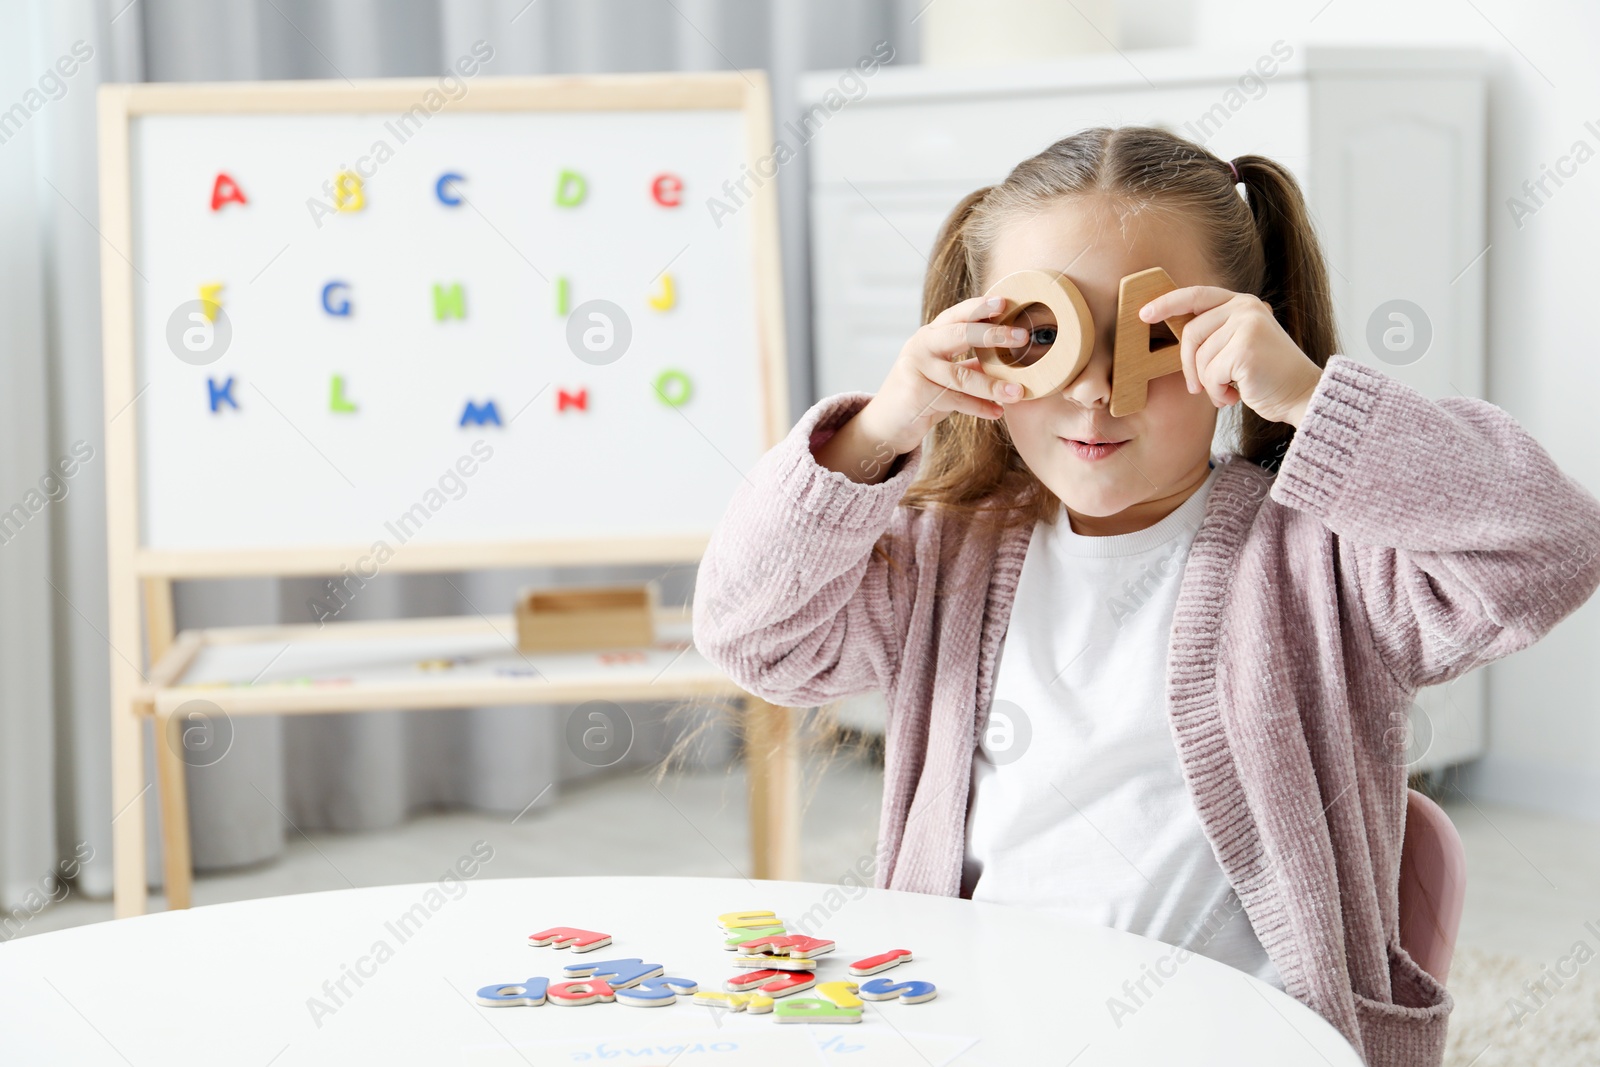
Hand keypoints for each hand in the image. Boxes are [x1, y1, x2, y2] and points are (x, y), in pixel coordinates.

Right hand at [853, 295, 1030, 454]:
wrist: (887, 423)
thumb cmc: (922, 394)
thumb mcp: (947, 374)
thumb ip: (972, 364)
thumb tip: (1009, 359)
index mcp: (931, 335)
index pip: (957, 314)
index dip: (980, 306)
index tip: (1005, 301)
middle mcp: (922, 346)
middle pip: (960, 334)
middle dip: (993, 334)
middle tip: (1022, 336)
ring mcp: (916, 368)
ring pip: (961, 375)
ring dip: (992, 385)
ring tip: (1017, 392)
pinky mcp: (916, 393)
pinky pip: (955, 400)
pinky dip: (979, 408)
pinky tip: (997, 412)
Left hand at [1139, 286, 1322, 426]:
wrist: (1302, 394)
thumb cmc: (1266, 376)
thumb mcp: (1240, 345)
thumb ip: (1216, 334)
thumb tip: (1178, 334)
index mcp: (1241, 303)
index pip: (1196, 295)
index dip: (1167, 303)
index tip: (1144, 314)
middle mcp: (1245, 308)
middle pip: (1191, 334)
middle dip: (1188, 366)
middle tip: (1196, 388)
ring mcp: (1247, 326)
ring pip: (1200, 358)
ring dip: (1209, 385)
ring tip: (1230, 391)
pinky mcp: (1246, 349)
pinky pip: (1211, 374)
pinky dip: (1218, 393)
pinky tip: (1237, 396)